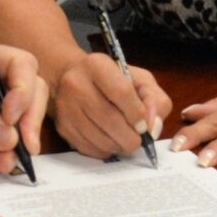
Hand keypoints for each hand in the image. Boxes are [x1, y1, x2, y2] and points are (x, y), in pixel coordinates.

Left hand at [0, 43, 48, 178]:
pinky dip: (3, 153)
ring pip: (16, 122)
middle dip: (30, 119)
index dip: (24, 89)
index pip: (20, 64)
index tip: (10, 116)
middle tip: (25, 148)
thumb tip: (10, 137)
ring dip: (17, 143)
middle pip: (28, 93)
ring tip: (5, 165)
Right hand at [50, 51, 172, 158]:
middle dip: (131, 137)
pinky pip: (88, 148)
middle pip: (109, 119)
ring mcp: (65, 106)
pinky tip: (109, 141)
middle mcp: (75, 83)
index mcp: (97, 65)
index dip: (137, 114)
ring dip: (118, 146)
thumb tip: (152, 128)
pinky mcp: (62, 126)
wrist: (72, 78)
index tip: (143, 125)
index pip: (121, 92)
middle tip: (138, 140)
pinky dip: (104, 150)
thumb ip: (155, 100)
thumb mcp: (140, 80)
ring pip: (99, 138)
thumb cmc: (112, 80)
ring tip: (124, 140)